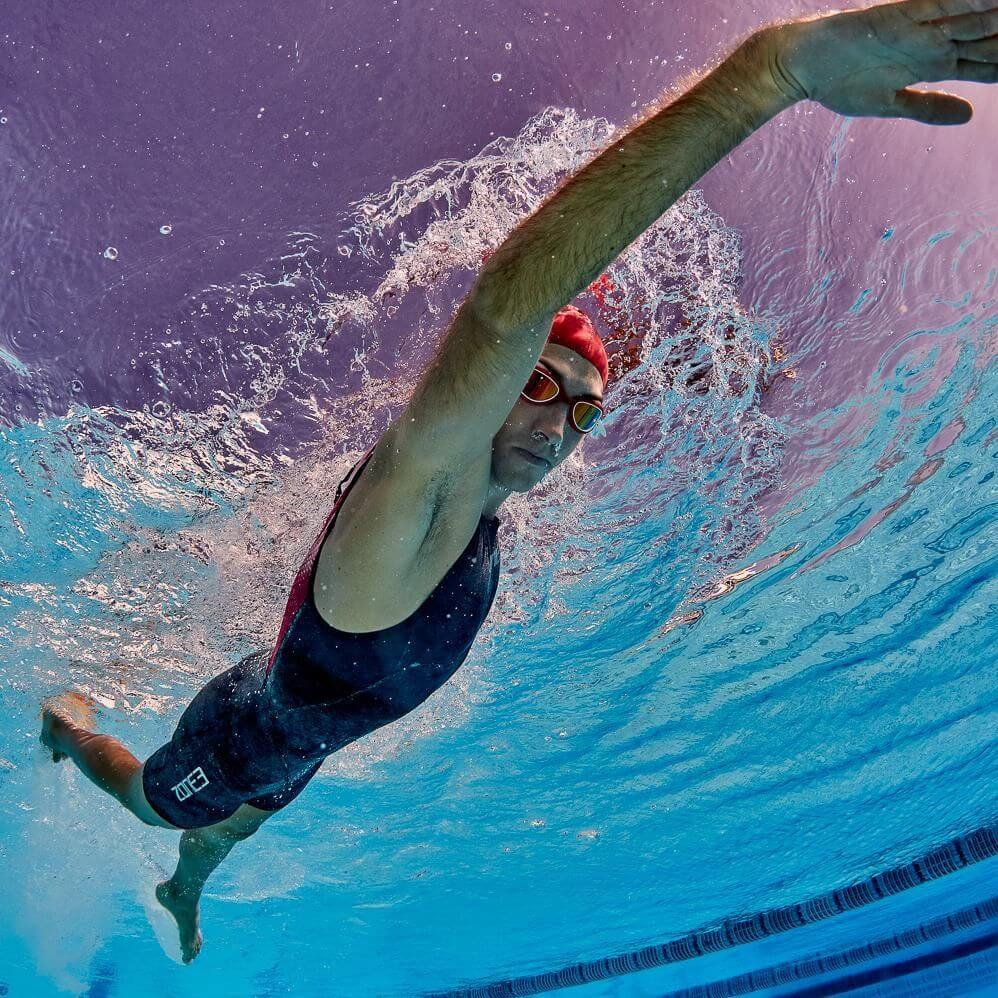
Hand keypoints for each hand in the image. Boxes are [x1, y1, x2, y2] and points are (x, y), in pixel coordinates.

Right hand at [761, 0, 997, 123]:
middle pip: (982, 40)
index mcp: (932, 66)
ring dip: (994, 18)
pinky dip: (963, 2)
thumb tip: (970, 116)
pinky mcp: (899, 14)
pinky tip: (988, 2)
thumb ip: (928, 108)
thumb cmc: (840, 85)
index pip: (980, 66)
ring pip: (968, 20)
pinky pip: (937, 4)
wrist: (804, 66)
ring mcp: (918, 27)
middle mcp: (931, 43)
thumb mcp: (889, 103)